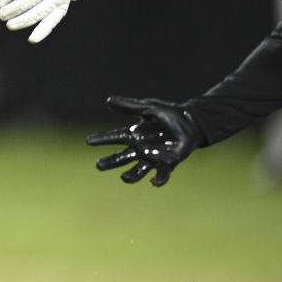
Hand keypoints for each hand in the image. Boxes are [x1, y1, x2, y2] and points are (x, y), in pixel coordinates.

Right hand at [85, 96, 203, 186]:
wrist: (192, 122)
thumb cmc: (169, 114)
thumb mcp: (149, 108)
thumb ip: (130, 106)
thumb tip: (108, 100)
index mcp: (135, 134)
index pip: (115, 137)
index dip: (102, 139)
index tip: (89, 141)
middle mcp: (141, 148)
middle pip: (122, 158)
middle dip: (111, 162)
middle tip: (99, 165)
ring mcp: (154, 157)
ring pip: (139, 170)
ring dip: (131, 176)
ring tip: (124, 178)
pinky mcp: (169, 163)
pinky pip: (162, 174)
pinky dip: (158, 180)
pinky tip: (154, 182)